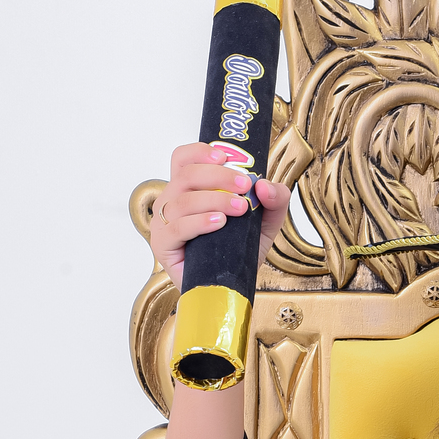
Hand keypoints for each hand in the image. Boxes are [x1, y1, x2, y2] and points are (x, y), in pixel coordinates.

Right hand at [150, 142, 291, 291]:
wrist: (230, 286)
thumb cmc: (238, 250)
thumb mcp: (265, 221)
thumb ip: (274, 201)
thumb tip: (265, 185)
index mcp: (190, 188)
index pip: (184, 158)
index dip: (200, 152)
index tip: (225, 156)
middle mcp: (173, 201)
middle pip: (187, 175)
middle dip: (219, 176)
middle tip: (245, 185)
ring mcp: (165, 222)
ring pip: (183, 200)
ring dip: (215, 199)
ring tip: (240, 208)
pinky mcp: (164, 245)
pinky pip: (178, 227)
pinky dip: (200, 221)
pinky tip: (219, 222)